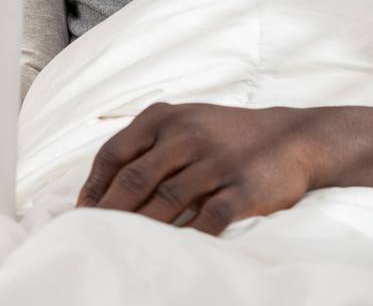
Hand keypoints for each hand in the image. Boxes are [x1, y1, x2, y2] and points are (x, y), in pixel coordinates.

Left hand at [76, 101, 325, 235]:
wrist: (291, 136)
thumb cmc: (225, 134)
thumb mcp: (183, 122)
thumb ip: (147, 144)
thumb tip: (105, 183)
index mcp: (164, 118)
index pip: (115, 152)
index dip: (94, 186)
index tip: (81, 213)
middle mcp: (186, 135)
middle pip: (135, 178)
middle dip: (109, 212)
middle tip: (91, 237)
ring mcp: (215, 161)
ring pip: (167, 200)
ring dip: (141, 228)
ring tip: (122, 249)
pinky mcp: (243, 188)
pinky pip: (210, 218)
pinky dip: (188, 237)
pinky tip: (173, 253)